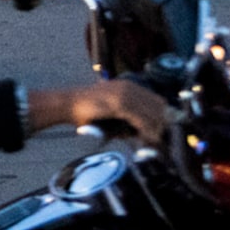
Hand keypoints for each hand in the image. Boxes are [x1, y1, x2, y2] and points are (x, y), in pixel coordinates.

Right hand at [25, 80, 168, 144]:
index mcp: (129, 86)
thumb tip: (145, 134)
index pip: (157, 100)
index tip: (160, 132)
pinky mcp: (119, 104)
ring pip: (152, 114)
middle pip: (159, 106)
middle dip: (161, 125)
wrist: (67, 104)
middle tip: (157, 141)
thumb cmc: (87, 112)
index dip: (162, 117)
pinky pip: (140, 119)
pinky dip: (145, 131)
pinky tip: (143, 140)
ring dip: (154, 130)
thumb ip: (128, 120)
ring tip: (151, 143)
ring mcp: (125, 94)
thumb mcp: (112, 113)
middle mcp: (129, 87)